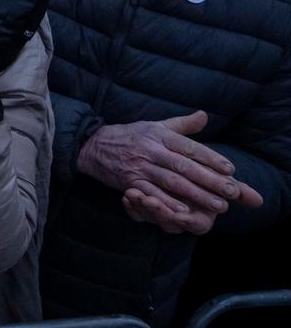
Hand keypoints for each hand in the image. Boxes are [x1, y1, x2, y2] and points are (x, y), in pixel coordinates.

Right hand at [80, 110, 262, 227]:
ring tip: (218, 205)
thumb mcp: (155, 125)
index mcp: (159, 135)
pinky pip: (151, 193)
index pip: (189, 147)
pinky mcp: (130, 181)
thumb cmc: (131, 136)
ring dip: (196, 194)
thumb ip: (182, 124)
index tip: (230, 170)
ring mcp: (140, 166)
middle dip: (209, 180)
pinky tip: (184, 211)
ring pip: (171, 182)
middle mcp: (151, 150)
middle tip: (232, 192)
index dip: (210, 158)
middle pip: (184, 166)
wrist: (93, 145)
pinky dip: (167, 203)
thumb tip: (204, 115)